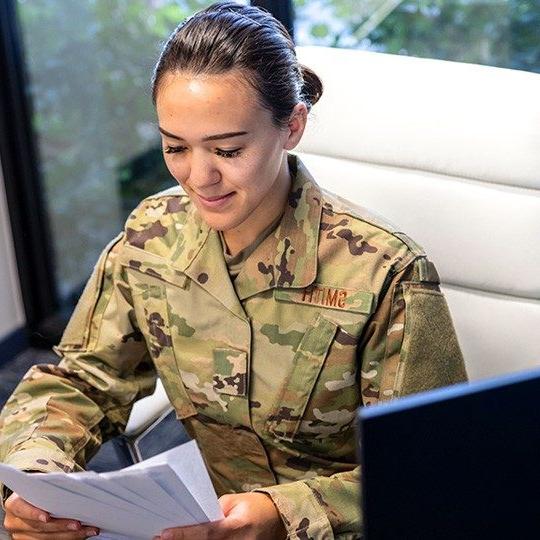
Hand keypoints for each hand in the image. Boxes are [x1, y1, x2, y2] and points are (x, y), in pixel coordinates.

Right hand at [3, 492, 99, 538]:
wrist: (29, 498)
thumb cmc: (38, 489)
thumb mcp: (40, 485)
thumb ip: (50, 488)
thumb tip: (74, 486)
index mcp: (14, 504)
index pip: (22, 509)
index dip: (34, 514)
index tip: (47, 517)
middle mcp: (15, 522)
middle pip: (39, 527)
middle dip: (61, 526)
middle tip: (78, 524)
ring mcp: (22, 535)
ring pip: (47, 538)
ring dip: (70, 535)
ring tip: (88, 529)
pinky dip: (69, 537)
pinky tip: (83, 533)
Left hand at [155, 492, 286, 539]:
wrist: (276, 518)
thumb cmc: (253, 506)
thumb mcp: (233, 502)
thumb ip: (213, 512)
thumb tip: (191, 518)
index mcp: (238, 526)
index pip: (206, 533)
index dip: (184, 535)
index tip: (163, 535)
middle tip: (160, 538)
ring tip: (169, 539)